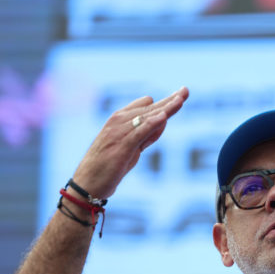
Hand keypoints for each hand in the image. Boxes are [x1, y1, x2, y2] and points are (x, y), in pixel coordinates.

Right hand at [71, 86, 188, 198]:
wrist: (88, 183)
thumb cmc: (109, 166)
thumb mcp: (132, 148)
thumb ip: (147, 135)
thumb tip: (164, 121)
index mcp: (120, 120)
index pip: (146, 106)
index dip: (163, 106)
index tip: (179, 99)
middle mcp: (119, 122)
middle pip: (150, 108)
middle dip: (170, 100)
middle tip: (186, 91)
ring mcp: (119, 133)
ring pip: (146, 117)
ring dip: (165, 108)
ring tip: (181, 99)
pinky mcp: (121, 146)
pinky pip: (139, 132)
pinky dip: (151, 124)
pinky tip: (163, 117)